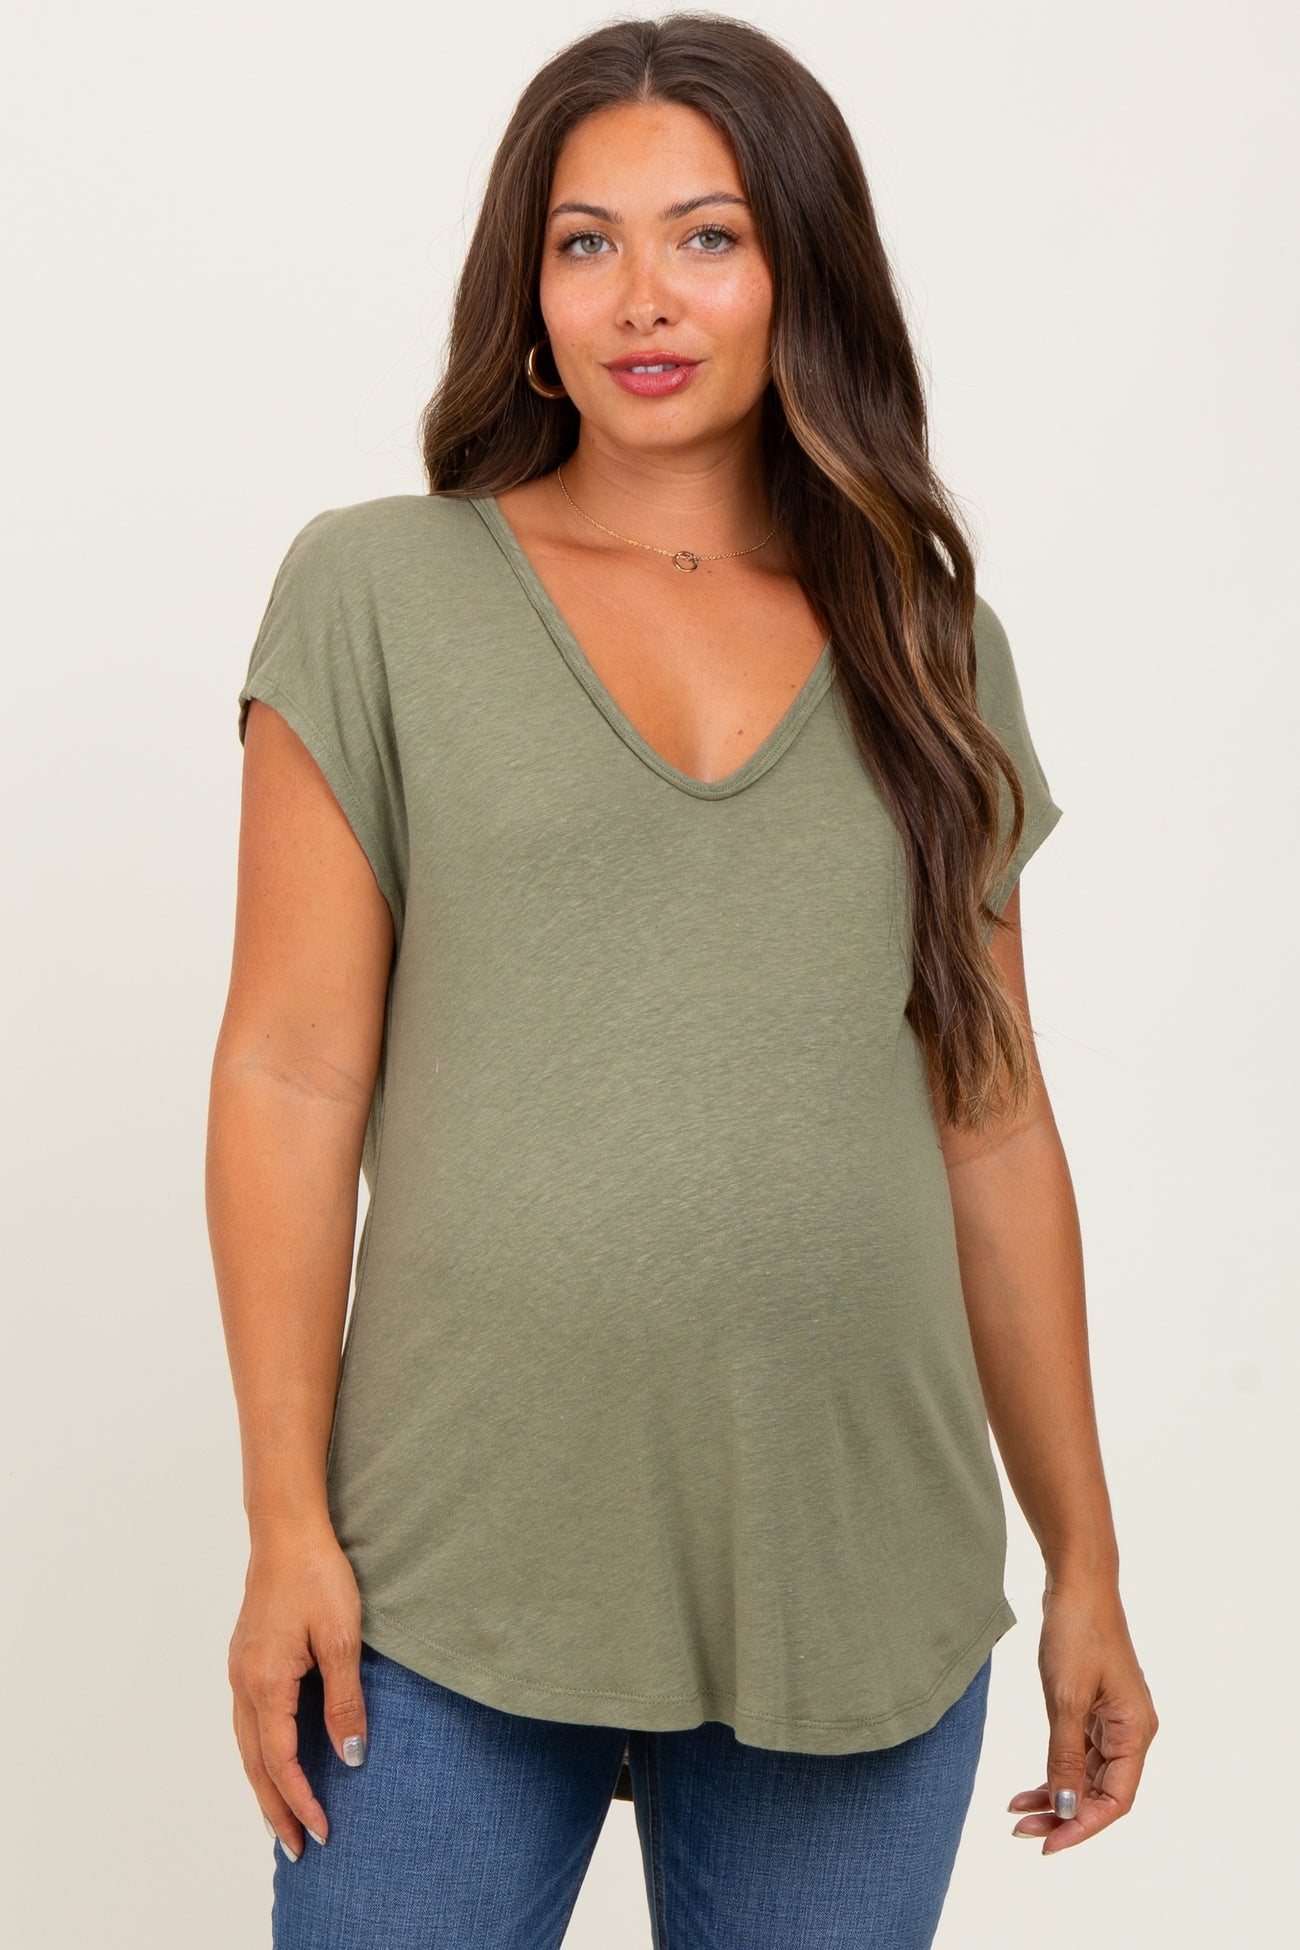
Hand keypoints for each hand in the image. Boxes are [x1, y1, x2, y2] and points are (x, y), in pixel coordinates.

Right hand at [227, 1517, 369, 1860]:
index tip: (323, 1831)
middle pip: (255, 1764)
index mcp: (266, 1683)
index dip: (302, 1800)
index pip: (280, 1761)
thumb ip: (344, 1701)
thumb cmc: (317, 1577)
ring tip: (283, 1817)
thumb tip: (349, 1758)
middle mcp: (243, 1683)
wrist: (287, 1531)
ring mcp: (239, 1671)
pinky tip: (273, 1759)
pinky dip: (259, 1753)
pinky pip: (247, 1722)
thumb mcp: (342, 1640)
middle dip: (275, 1809)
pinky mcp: (245, 1659)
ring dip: (264, 1785)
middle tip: (297, 1848)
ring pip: (246, 1745)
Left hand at [1008, 1576, 1158, 1854]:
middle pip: (1101, 1792)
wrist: (1077, 1582)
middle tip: (1022, 1830)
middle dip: (1064, 1815)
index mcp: (1135, 1732)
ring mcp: (1112, 1719)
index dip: (1083, 1826)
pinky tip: (1028, 1785)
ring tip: (1018, 1812)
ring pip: (1087, 1775)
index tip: (1048, 1844)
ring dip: (1056, 1795)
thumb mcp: (1065, 1699)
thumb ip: (1064, 1756)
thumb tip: (1065, 1808)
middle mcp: (1130, 1731)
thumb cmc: (1077, 1633)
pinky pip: (1078, 1752)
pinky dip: (1055, 1769)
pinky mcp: (1093, 1706)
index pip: (1115, 1800)